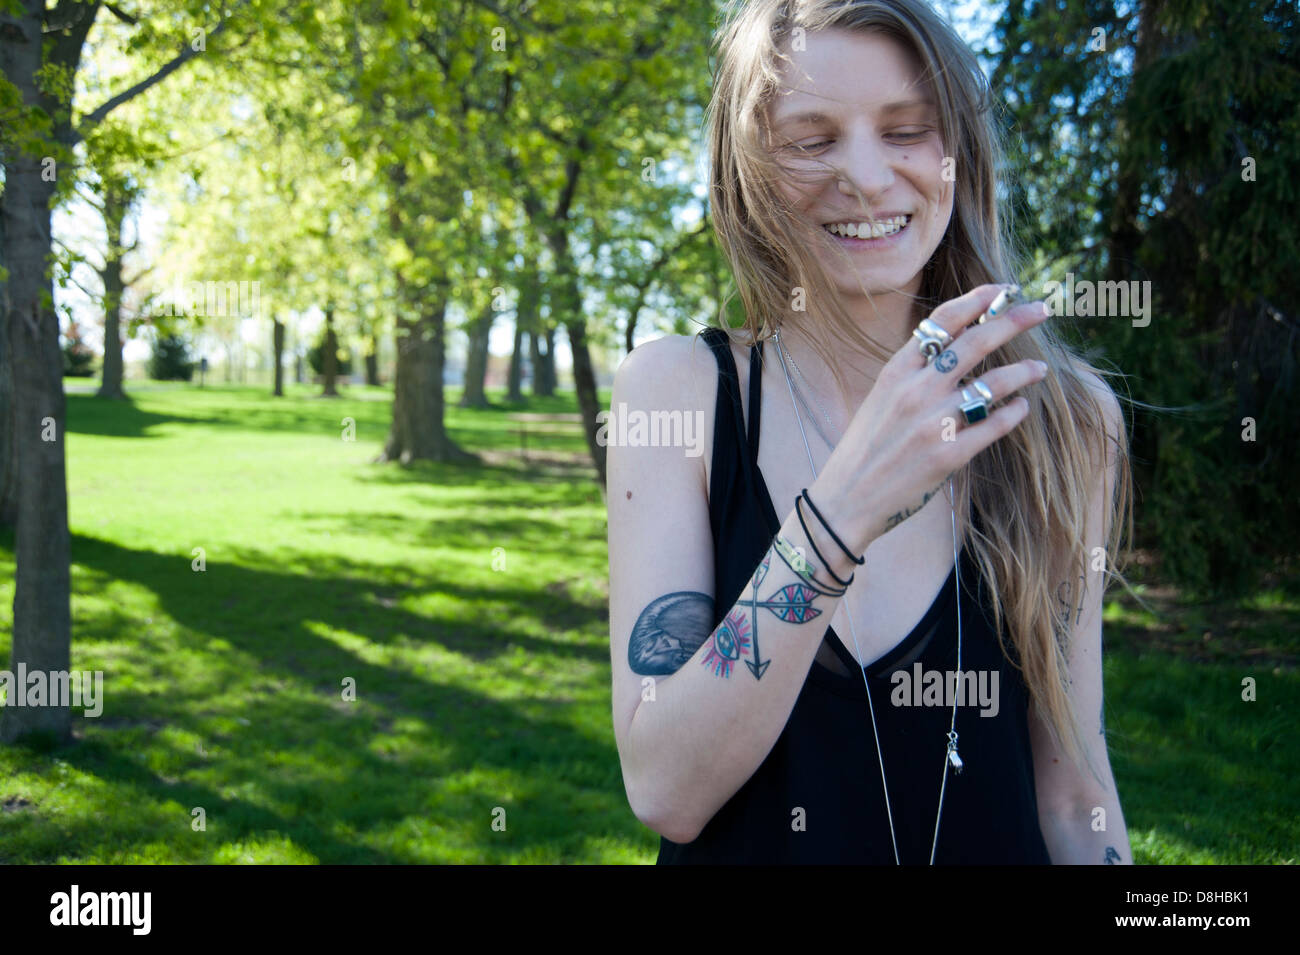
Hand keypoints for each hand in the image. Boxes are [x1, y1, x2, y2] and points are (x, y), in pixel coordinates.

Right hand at [817, 284, 1049, 547]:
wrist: (847, 498)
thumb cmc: (865, 446)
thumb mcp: (880, 397)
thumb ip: (914, 373)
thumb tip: (956, 346)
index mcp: (896, 371)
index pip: (943, 321)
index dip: (978, 300)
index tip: (1004, 290)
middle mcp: (917, 391)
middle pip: (976, 342)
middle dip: (1014, 320)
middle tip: (1041, 310)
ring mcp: (934, 423)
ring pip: (993, 383)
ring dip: (1023, 371)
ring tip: (1040, 368)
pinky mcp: (949, 455)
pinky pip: (994, 425)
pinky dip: (1013, 413)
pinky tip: (1021, 407)